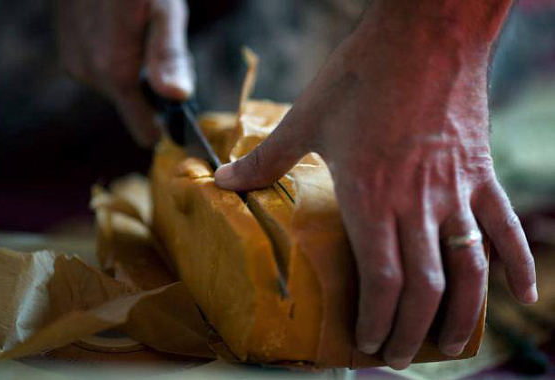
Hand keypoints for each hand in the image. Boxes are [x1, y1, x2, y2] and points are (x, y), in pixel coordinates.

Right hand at [54, 0, 193, 146]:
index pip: (144, 131)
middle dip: (156, 87)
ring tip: (142, 30)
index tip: (184, 117)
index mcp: (114, 72)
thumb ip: (168, 56)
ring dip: (138, 70)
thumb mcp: (164, 10)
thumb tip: (177, 97)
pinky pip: (104, 72)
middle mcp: (89, 75)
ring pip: (120, 88)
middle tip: (164, 45)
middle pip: (136, 106)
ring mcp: (76, 64)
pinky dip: (119, 59)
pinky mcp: (69, 54)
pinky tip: (124, 30)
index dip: (167, 128)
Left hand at [215, 0, 536, 369]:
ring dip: (462, 314)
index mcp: (372, 195)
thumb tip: (220, 180)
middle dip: (412, 331)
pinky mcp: (481, 173)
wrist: (426, 33)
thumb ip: (267, 157)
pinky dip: (517, 264)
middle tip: (399, 357)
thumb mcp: (309, 116)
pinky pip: (507, 227)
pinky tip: (521, 296)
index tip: (369, 343)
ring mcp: (456, 190)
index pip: (384, 280)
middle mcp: (418, 203)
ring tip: (453, 344)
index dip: (379, 320)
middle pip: (426, 287)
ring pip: (469, 268)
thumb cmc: (365, 73)